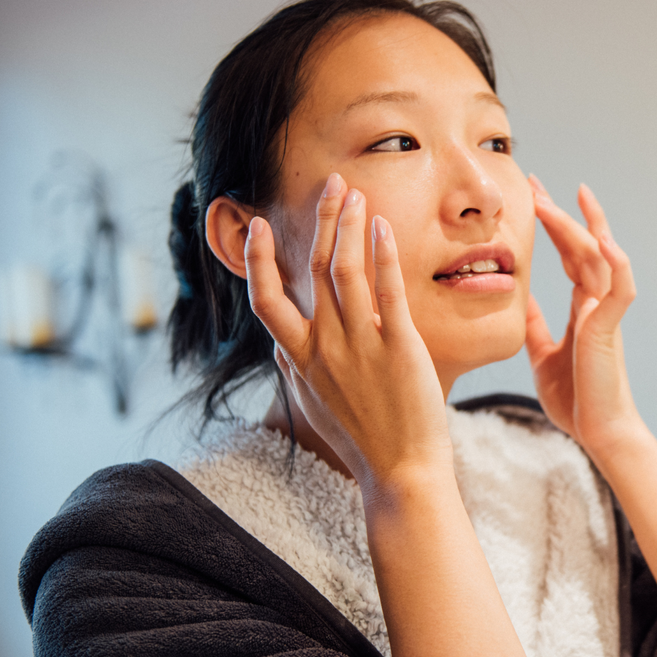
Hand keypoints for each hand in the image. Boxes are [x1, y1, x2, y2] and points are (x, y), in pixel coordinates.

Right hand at [244, 173, 451, 487]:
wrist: (400, 472)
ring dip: (349, 225)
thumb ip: (298, 371)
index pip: (265, 299)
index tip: (256, 225)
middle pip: (311, 268)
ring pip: (344, 270)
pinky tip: (383, 227)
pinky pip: (387, 291)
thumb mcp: (316, 406)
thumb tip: (282, 349)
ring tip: (357, 194)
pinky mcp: (398, 347)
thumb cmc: (363, 441)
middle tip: (333, 184)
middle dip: (322, 219)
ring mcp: (358, 345)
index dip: (257, 259)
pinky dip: (383, 254)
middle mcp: (323, 346)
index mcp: (300, 359)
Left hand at [525, 175, 643, 459]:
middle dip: (563, 214)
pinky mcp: (611, 329)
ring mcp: (607, 314)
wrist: (598, 433)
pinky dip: (615, 262)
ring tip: (564, 198)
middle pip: (583, 247)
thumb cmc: (577, 400)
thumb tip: (520, 301)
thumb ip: (536, 326)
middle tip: (539, 183)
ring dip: (582, 226)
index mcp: (583, 308)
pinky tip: (601, 240)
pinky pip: (620, 288)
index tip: (535, 198)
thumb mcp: (543, 355)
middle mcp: (598, 304)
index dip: (555, 226)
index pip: (570, 256)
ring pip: (600, 259)